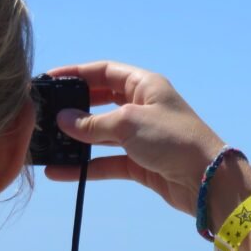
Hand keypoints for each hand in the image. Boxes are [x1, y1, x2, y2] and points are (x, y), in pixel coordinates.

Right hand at [43, 60, 225, 215]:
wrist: (206, 179)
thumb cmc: (172, 139)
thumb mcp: (128, 123)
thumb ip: (93, 122)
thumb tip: (62, 120)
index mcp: (145, 86)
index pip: (105, 71)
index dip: (77, 74)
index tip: (49, 80)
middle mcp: (142, 106)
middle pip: (100, 101)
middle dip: (73, 108)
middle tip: (44, 114)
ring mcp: (140, 136)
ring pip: (101, 134)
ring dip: (75, 140)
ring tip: (45, 144)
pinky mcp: (139, 162)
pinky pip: (105, 161)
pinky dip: (84, 166)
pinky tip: (59, 172)